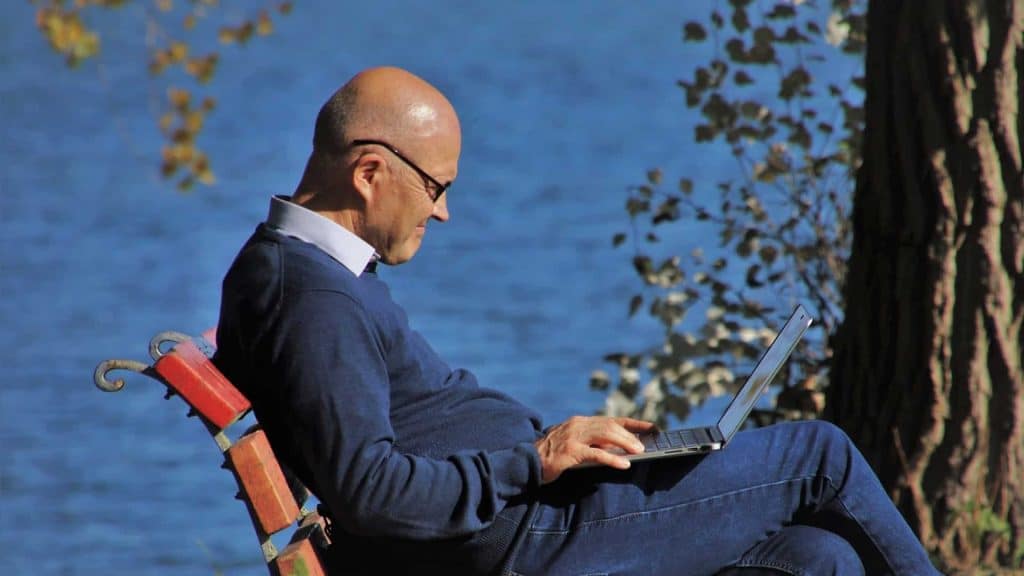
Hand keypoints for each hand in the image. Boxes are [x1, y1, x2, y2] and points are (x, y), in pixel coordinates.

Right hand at [533, 416, 656, 483]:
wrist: (526, 461)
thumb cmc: (551, 455)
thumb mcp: (573, 444)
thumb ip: (591, 443)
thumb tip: (616, 448)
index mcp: (580, 422)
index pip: (611, 419)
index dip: (633, 423)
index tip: (651, 427)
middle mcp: (578, 425)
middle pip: (610, 426)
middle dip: (630, 435)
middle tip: (644, 445)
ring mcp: (573, 437)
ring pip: (606, 435)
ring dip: (625, 443)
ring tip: (638, 452)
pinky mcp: (570, 451)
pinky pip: (596, 454)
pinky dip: (612, 458)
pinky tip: (623, 464)